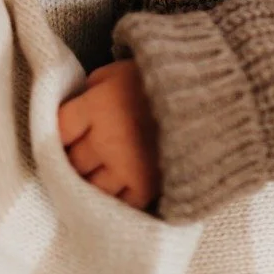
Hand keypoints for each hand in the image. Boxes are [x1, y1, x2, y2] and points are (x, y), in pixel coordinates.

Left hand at [57, 61, 160, 209]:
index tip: (72, 132)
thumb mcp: (120, 70)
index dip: (63, 133)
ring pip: (90, 188)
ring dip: (94, 181)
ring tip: (105, 173)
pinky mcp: (147, 186)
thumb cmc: (164, 79)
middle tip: (88, 153)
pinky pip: (120, 203)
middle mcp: (106, 140)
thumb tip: (79, 107)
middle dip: (77, 158)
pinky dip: (118, 198)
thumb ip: (93, 89)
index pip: (59, 130)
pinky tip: (123, 187)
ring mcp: (126, 167)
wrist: (214, 93)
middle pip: (73, 162)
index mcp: (98, 106)